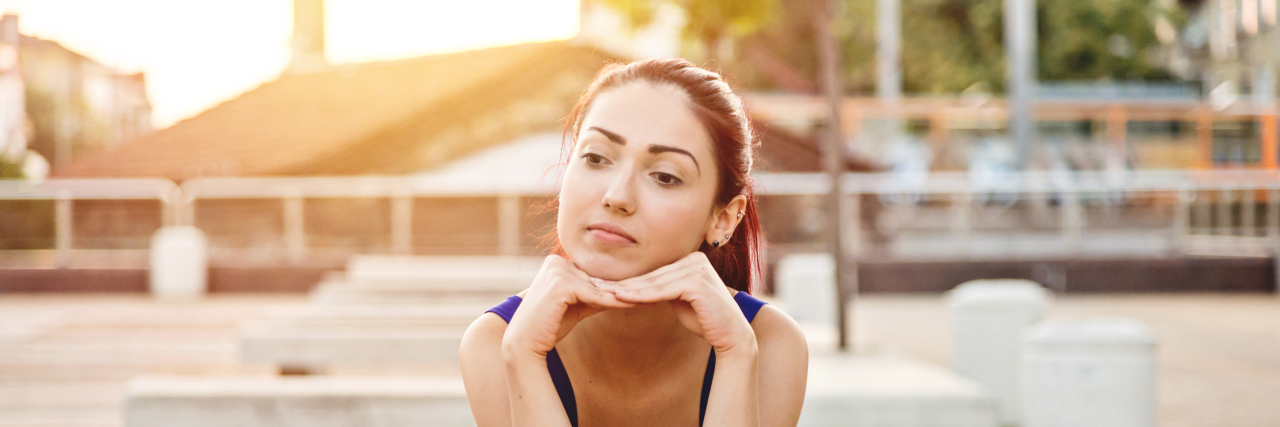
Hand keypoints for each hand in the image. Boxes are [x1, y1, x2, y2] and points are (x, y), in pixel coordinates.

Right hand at [502, 255, 634, 358]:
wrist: (525, 342)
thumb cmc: (549, 326)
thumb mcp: (575, 306)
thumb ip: (593, 296)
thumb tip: (620, 294)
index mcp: (556, 262)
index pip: (591, 274)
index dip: (613, 286)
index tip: (638, 289)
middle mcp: (556, 261)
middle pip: (596, 279)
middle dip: (620, 290)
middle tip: (648, 293)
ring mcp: (557, 271)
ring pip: (598, 286)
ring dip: (622, 296)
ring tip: (646, 299)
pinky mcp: (561, 284)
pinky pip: (595, 295)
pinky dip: (613, 302)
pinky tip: (631, 305)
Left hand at [596, 252, 756, 354]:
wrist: (731, 334)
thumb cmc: (705, 319)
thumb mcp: (679, 299)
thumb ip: (663, 289)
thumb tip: (637, 286)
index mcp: (690, 259)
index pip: (654, 272)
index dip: (629, 280)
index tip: (604, 284)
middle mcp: (694, 258)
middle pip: (652, 276)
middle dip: (623, 283)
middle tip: (594, 284)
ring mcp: (697, 268)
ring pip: (654, 283)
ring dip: (627, 290)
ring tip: (603, 292)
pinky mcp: (696, 282)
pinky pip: (662, 291)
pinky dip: (641, 296)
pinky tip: (622, 298)